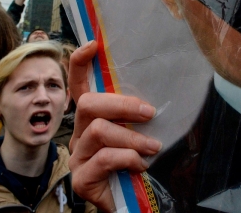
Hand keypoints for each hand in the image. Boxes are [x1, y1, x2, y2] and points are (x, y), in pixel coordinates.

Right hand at [68, 41, 161, 211]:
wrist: (130, 203)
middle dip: (122, 104)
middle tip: (149, 113)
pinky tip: (141, 166)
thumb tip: (162, 92)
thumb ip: (139, 116)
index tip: (93, 44)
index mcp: (93, 119)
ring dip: (131, 137)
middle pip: (88, 104)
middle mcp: (80, 134)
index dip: (80, 63)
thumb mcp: (139, 133)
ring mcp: (78, 156)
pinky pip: (104, 159)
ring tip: (153, 147)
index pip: (79, 85)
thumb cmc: (136, 163)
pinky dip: (128, 159)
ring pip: (98, 131)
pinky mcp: (82, 178)